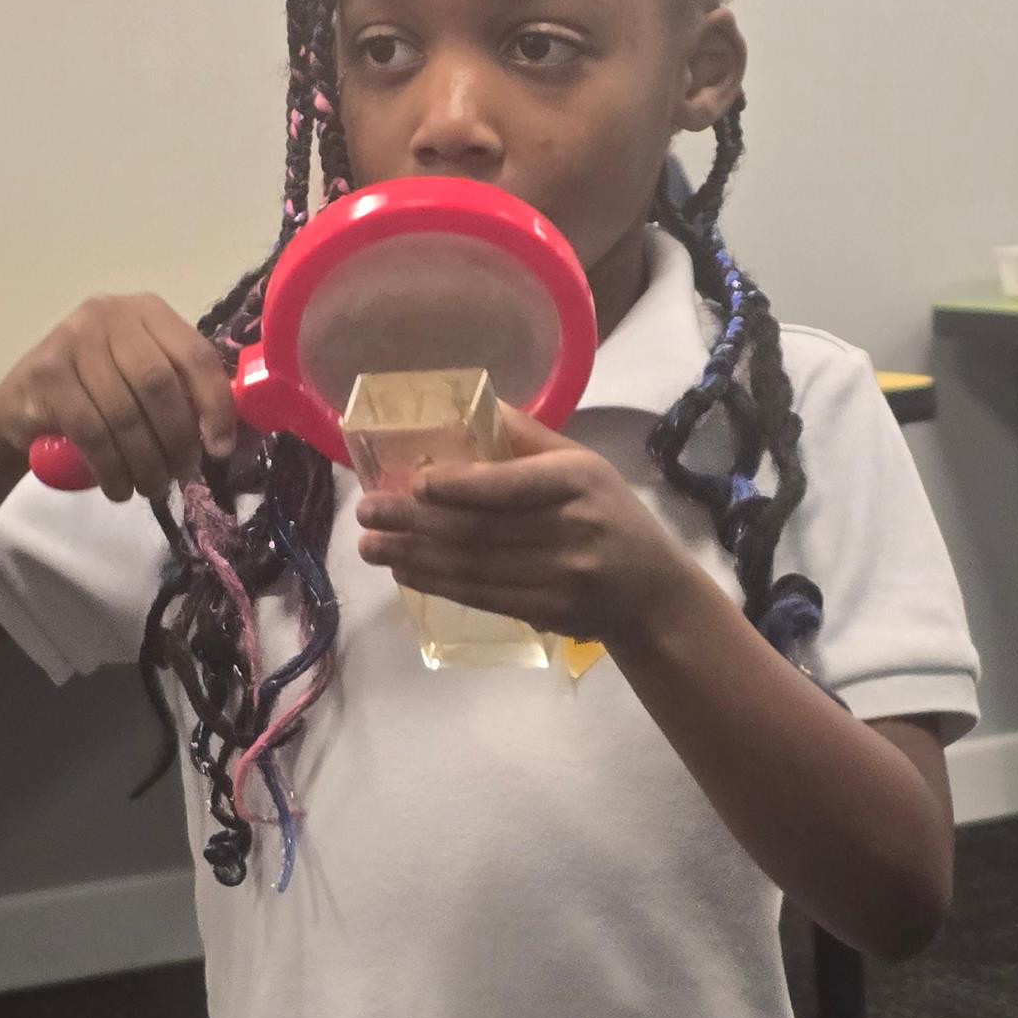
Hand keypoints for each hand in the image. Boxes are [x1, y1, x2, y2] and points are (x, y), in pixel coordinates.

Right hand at [0, 293, 238, 500]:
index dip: (215, 405)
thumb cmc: (97, 393)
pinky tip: (119, 488)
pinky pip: (92, 432)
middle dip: (177, 440)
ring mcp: (73, 339)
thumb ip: (182, 390)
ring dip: (145, 462)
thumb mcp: (141, 378)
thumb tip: (228, 434)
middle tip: (180, 473)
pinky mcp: (45, 373)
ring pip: (126, 413)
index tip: (220, 448)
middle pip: (160, 386)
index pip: (195, 355)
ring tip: (151, 486)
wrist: (21, 405)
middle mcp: (110, 314)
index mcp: (147, 311)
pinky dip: (112, 468)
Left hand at [355, 405, 689, 646]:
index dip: (462, 485)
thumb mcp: (583, 466)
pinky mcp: (545, 613)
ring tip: (370, 544)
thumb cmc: (609, 514)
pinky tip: (404, 568)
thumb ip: (528, 440)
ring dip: (414, 554)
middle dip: (415, 521)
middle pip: (481, 528)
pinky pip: (480, 596)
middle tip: (367, 510)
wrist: (650, 593)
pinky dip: (436, 582)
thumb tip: (473, 404)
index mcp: (579, 481)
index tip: (415, 481)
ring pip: (472, 565)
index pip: (514, 485)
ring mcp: (559, 578)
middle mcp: (572, 530)